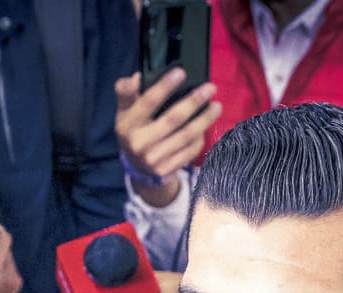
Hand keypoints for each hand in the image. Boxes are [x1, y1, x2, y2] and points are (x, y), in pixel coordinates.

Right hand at [114, 69, 221, 207]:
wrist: (136, 166)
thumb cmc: (134, 129)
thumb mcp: (125, 111)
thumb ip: (126, 93)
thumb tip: (137, 78)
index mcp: (128, 124)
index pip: (148, 102)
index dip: (164, 87)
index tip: (181, 72)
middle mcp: (140, 142)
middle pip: (173, 119)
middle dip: (194, 102)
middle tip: (210, 88)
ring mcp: (154, 158)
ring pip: (186, 136)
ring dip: (204, 120)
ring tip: (217, 106)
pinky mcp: (166, 169)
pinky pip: (190, 151)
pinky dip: (200, 137)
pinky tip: (207, 126)